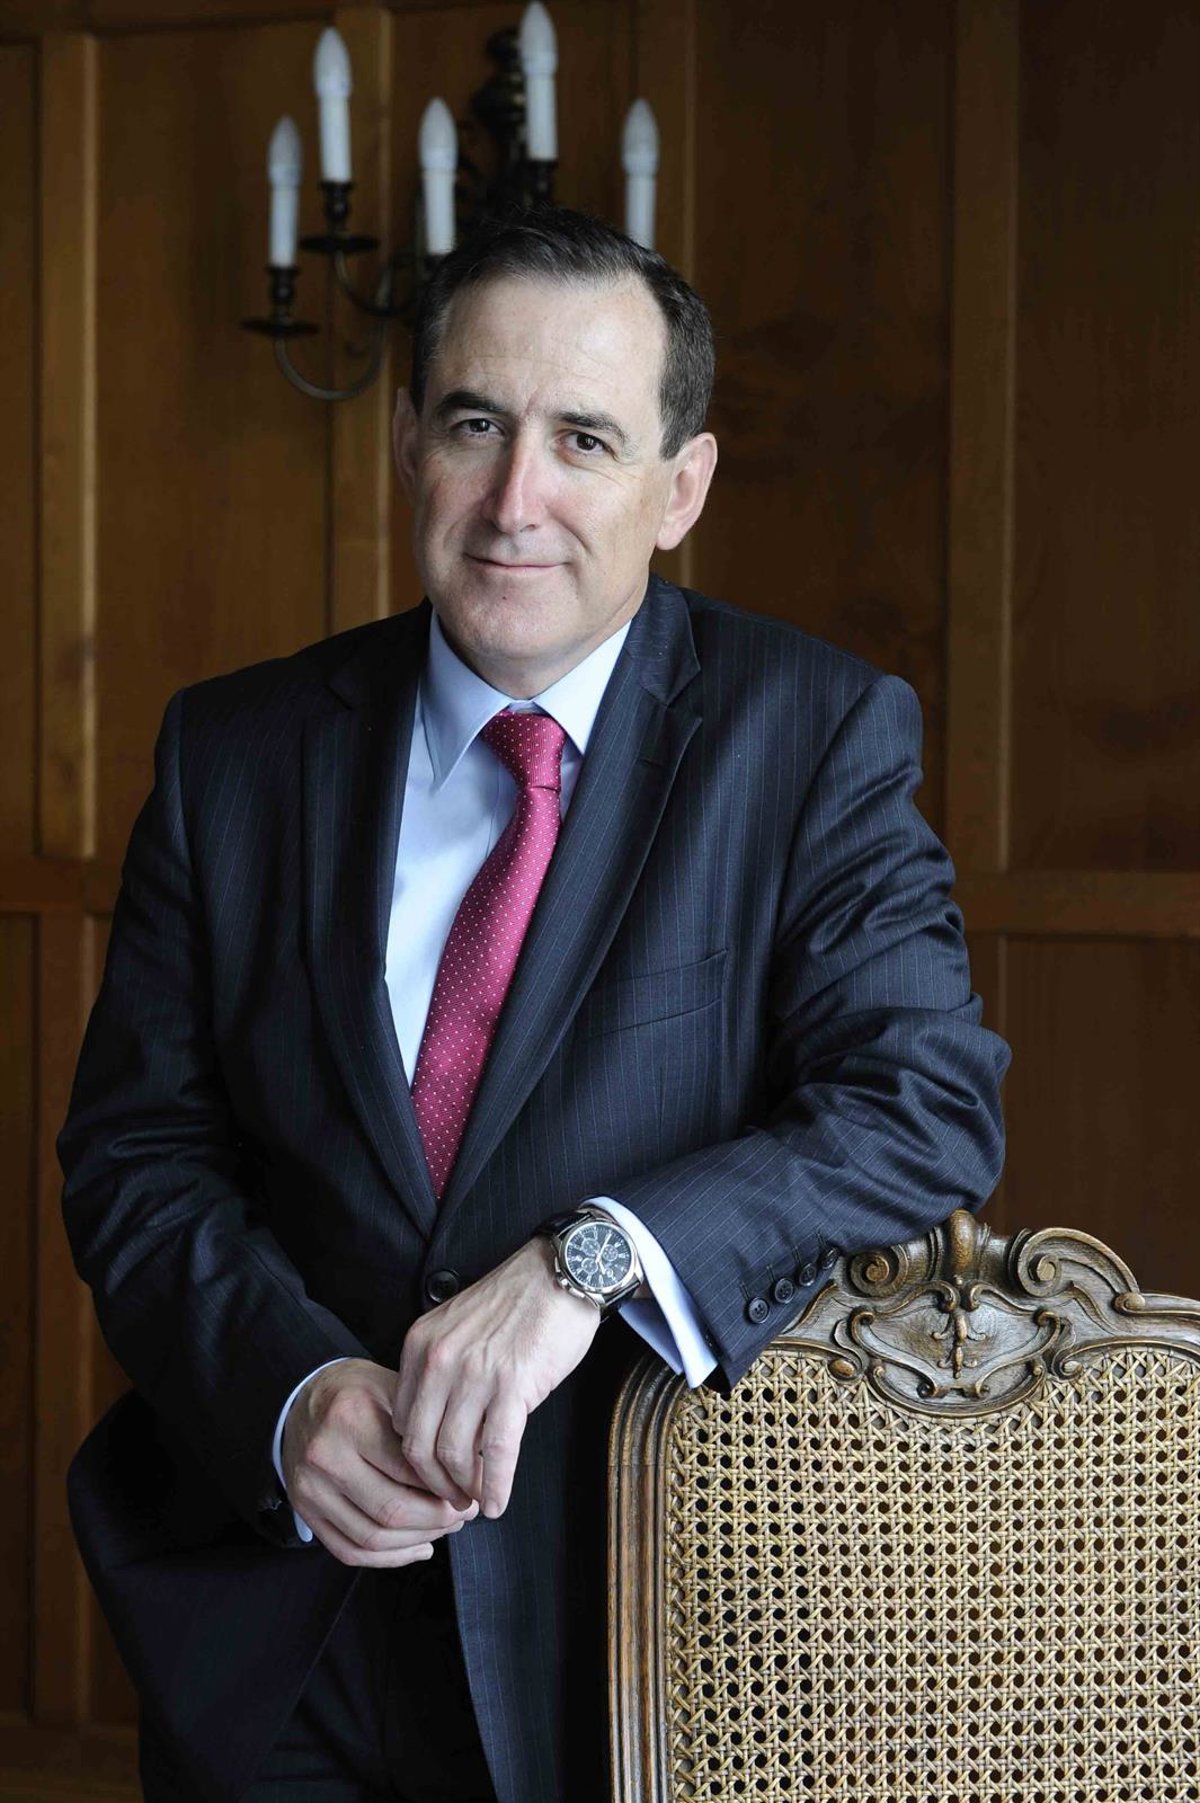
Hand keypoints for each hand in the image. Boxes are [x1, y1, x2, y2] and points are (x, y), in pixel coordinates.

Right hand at [282, 1358, 477, 1566]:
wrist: (304, 1400)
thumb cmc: (357, 1393)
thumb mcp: (394, 1387)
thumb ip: (428, 1425)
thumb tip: (477, 1463)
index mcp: (351, 1418)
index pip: (410, 1470)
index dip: (448, 1486)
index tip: (473, 1488)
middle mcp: (325, 1456)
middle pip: (392, 1510)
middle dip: (438, 1519)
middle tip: (465, 1512)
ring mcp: (310, 1488)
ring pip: (373, 1537)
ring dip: (419, 1539)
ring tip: (446, 1527)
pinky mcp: (304, 1511)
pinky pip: (349, 1551)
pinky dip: (390, 1558)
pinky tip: (419, 1546)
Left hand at [393, 1239, 600, 1519]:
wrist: (561, 1274)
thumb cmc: (517, 1302)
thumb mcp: (460, 1328)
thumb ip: (443, 1371)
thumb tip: (445, 1428)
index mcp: (421, 1345)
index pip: (403, 1420)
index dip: (416, 1458)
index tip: (432, 1475)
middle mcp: (440, 1361)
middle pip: (419, 1446)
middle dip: (434, 1484)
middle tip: (451, 1501)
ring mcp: (475, 1374)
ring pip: (454, 1454)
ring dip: (464, 1490)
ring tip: (475, 1504)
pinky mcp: (513, 1386)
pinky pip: (495, 1451)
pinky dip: (494, 1485)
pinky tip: (496, 1503)